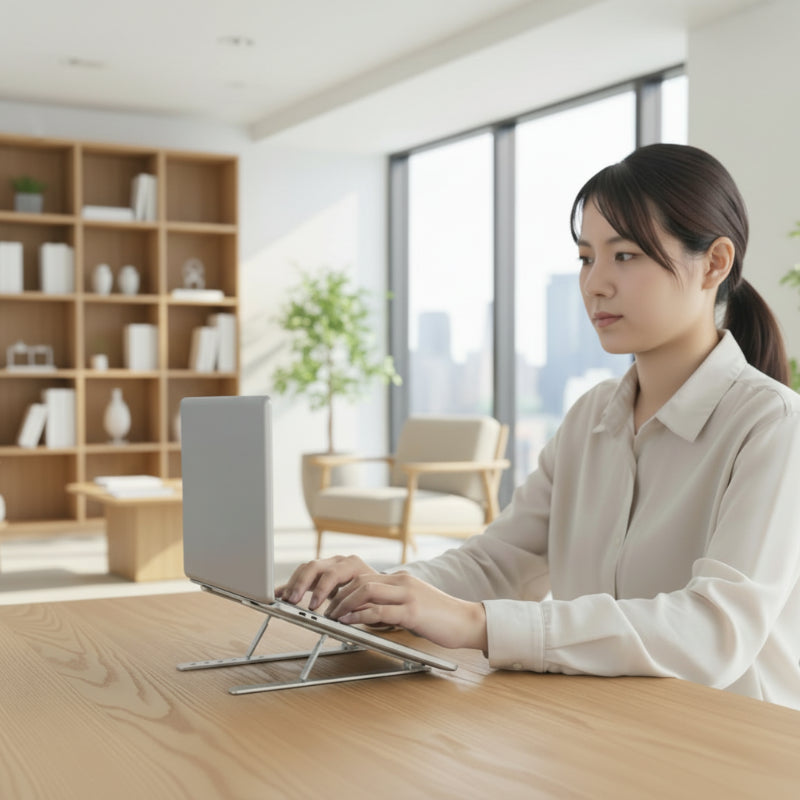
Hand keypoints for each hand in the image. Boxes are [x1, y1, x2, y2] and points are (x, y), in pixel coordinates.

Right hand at [276, 555, 378, 610]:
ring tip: (286, 599)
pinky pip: (303, 574)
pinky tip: (278, 593)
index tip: (314, 606)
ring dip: (294, 584)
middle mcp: (339, 561)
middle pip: (315, 566)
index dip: (321, 590)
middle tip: (293, 600)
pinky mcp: (320, 572)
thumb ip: (357, 607)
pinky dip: (291, 584)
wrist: (381, 587)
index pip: (333, 574)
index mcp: (353, 566)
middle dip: (302, 584)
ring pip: (306, 568)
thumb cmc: (376, 596)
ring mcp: (329, 564)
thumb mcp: (371, 602)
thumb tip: (344, 616)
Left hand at [326, 571, 487, 651]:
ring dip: (344, 604)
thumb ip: (392, 604)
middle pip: (361, 581)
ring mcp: (408, 595)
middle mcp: (402, 582)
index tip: (331, 602)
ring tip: (333, 617)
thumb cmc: (440, 617)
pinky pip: (379, 610)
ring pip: (366, 591)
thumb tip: (367, 614)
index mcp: (401, 579)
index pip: (364, 578)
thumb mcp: (413, 605)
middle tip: (326, 611)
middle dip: (339, 595)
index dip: (344, 589)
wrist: (468, 621)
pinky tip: (349, 623)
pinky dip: (359, 616)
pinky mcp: (412, 612)